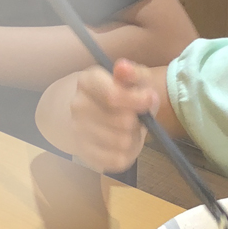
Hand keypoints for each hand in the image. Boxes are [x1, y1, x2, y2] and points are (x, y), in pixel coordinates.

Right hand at [68, 58, 159, 172]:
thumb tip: (123, 68)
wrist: (106, 113)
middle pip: (122, 122)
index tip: (150, 99)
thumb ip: (133, 73)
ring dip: (133, 138)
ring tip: (130, 130)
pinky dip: (127, 154)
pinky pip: (117, 160)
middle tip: (136, 116)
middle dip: (137, 121)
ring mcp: (78, 131)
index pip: (112, 96)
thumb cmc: (124, 93)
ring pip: (122, 142)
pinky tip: (122, 144)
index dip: (136, 100)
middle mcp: (77, 105)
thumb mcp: (134, 79)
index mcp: (87, 81)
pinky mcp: (84, 154)